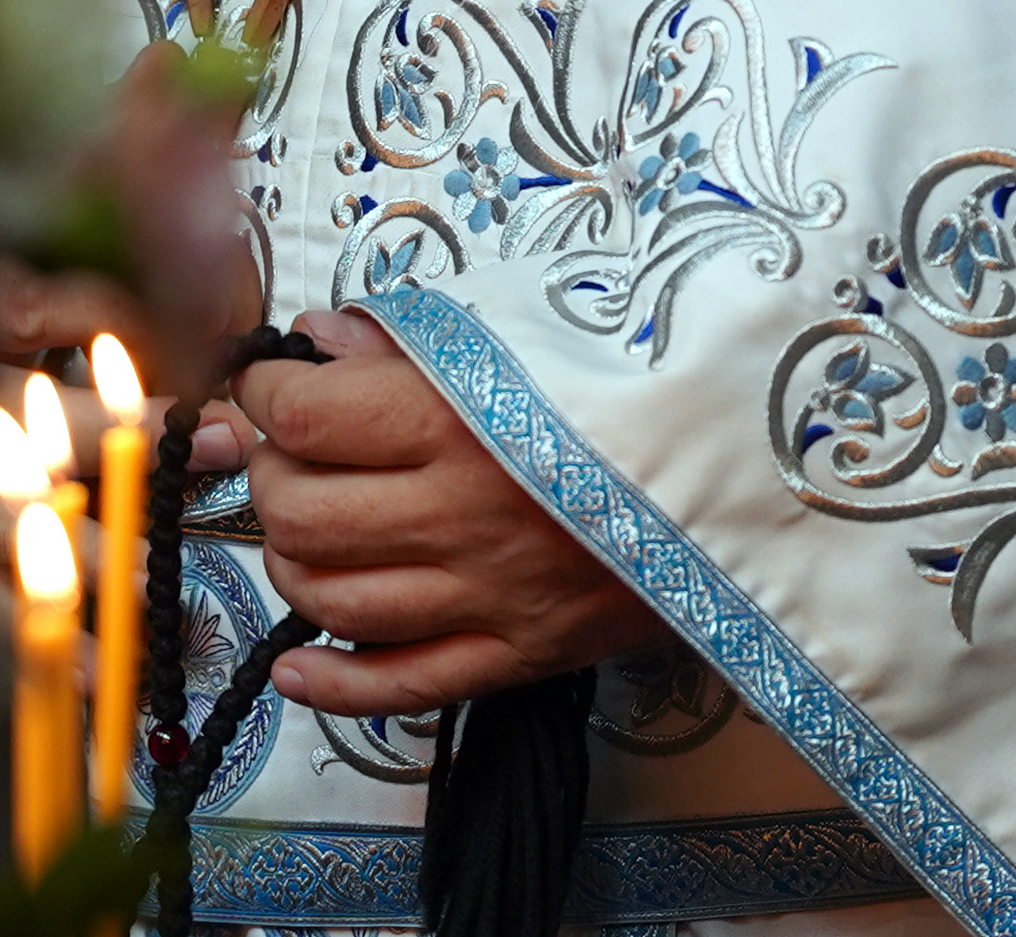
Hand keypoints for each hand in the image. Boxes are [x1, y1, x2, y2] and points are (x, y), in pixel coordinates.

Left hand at [234, 310, 672, 712]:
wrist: (749, 467)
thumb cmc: (640, 382)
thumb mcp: (532, 328)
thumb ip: (417, 337)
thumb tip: (322, 337)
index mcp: (462, 420)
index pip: (308, 419)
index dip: (266, 398)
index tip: (271, 383)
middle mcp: (460, 515)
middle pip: (301, 514)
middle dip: (269, 476)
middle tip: (285, 450)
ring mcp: (485, 596)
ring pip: (330, 600)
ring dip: (290, 563)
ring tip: (305, 526)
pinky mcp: (516, 656)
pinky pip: (396, 688)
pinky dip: (328, 683)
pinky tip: (296, 664)